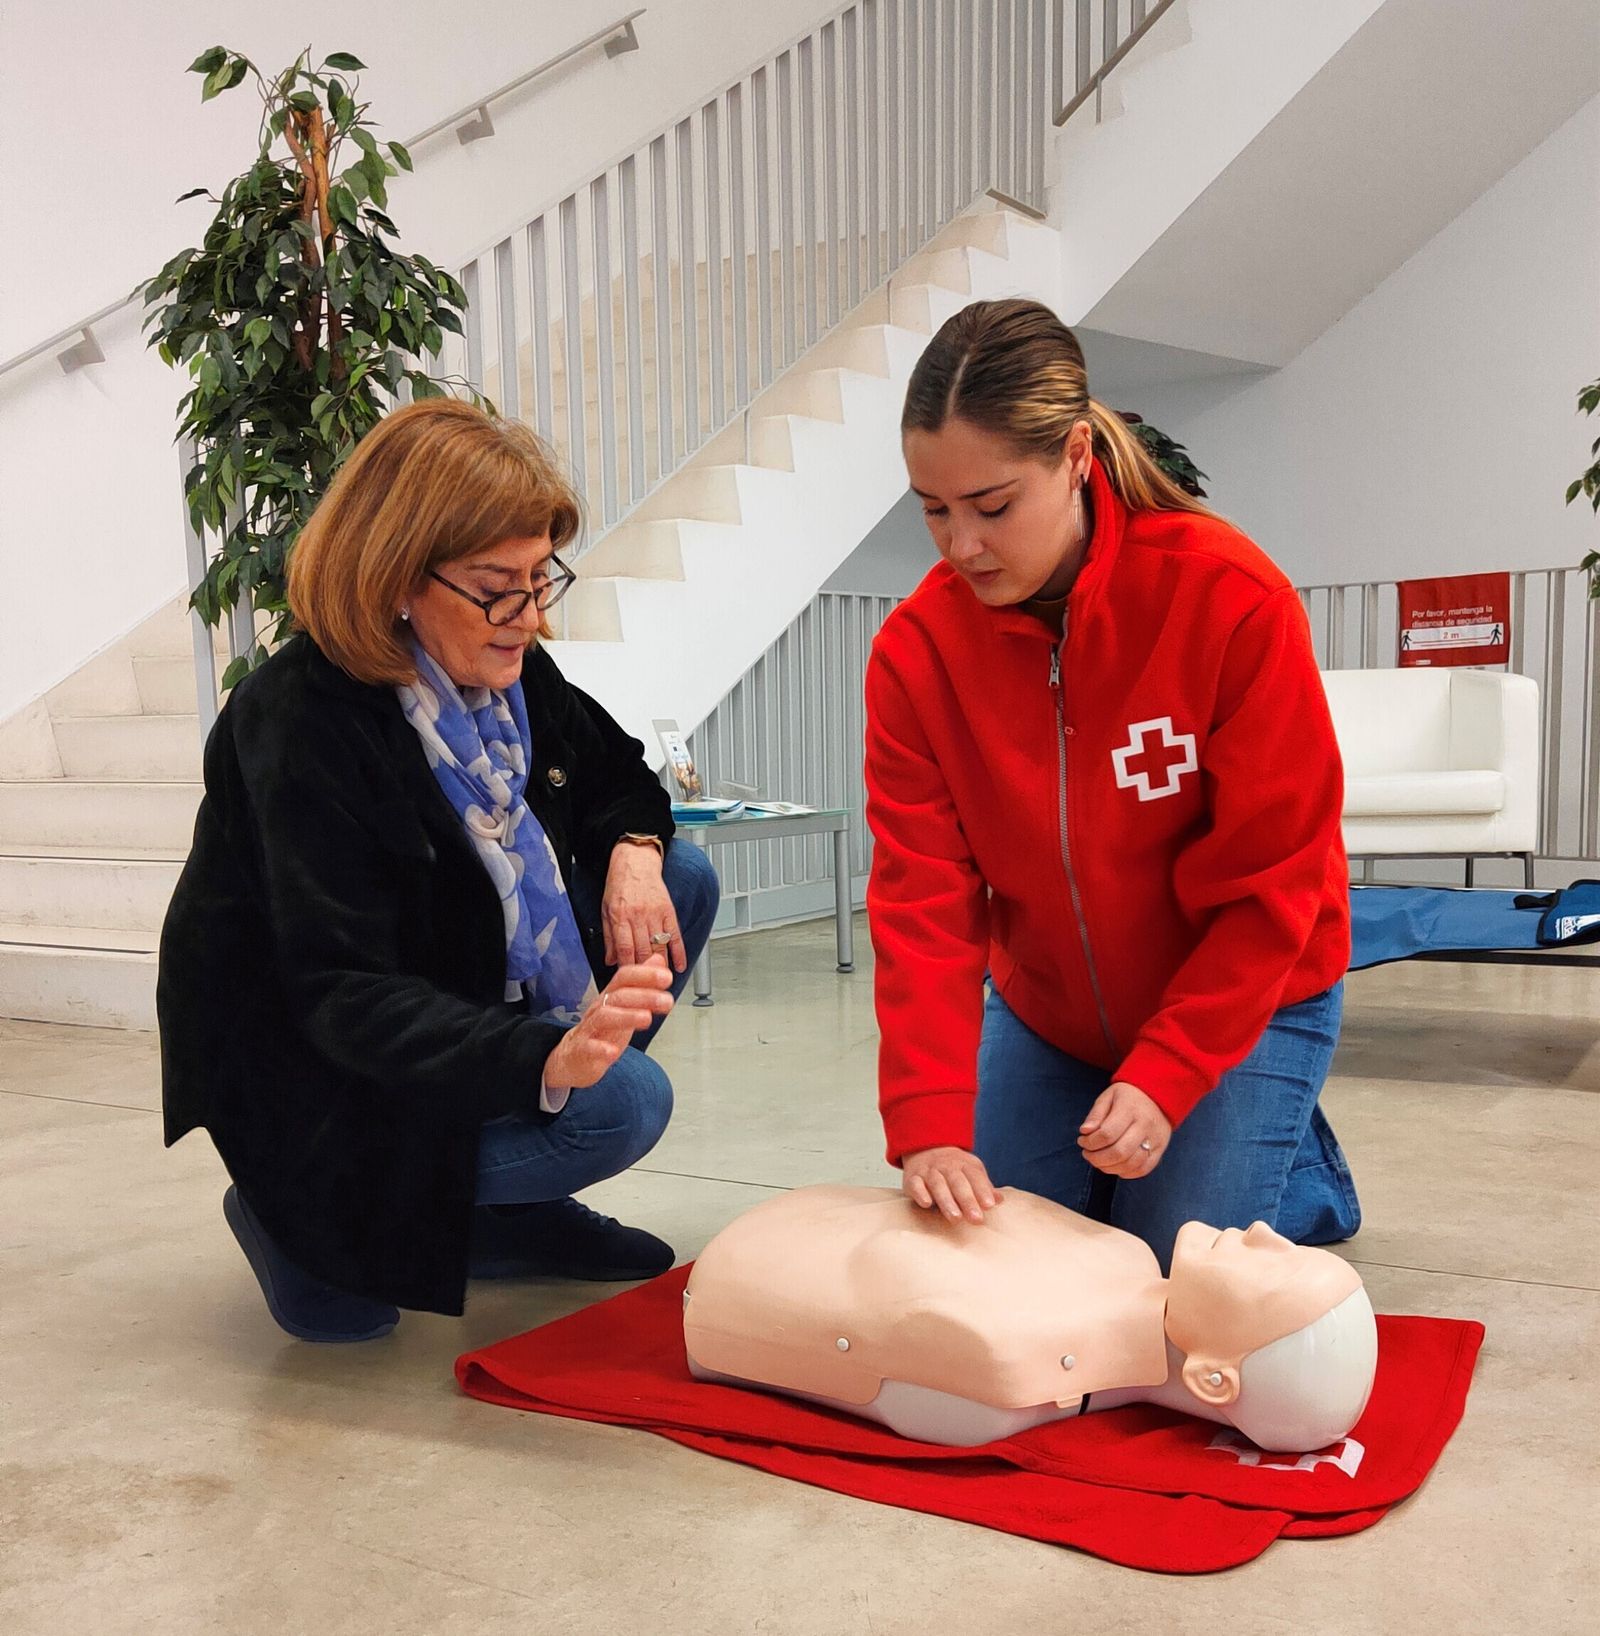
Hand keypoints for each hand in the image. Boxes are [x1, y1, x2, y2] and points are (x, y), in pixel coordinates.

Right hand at [544, 959, 673, 1090]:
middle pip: (619, 996)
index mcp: (611, 996)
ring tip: (646, 1019)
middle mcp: (599, 1008)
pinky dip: (601, 1049)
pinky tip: (613, 1052)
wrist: (574, 1056)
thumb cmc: (602, 1029)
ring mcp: (589, 1028)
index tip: (667, 977)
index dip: (645, 975)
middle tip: (666, 1000)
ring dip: (627, 1016)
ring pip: (605, 1016)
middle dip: (645, 996)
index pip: (625, 977)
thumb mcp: (625, 1005)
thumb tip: (658, 960)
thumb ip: (642, 983)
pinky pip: (589, 1047)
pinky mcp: (582, 1050)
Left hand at [602, 843, 685, 972]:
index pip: (625, 949)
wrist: (635, 861)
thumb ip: (608, 937)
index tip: (629, 984)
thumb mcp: (606, 910)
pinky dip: (679, 952)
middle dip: (644, 972)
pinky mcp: (668, 911)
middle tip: (646, 989)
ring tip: (661, 982)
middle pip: (643, 951)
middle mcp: (638, 916)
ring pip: (659, 946)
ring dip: (661, 966)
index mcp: (620, 917)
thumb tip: (610, 960)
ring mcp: (655, 914)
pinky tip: (680, 966)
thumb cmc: (619, 885)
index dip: (627, 969)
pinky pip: (675, 935)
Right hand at [901, 1146, 1003, 1222]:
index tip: (989, 1205)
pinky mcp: (912, 1178)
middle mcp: (946, 1166)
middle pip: (958, 1182)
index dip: (982, 1190)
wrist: (925, 1148)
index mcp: (964, 1164)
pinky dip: (920, 1193)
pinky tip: (927, 1204)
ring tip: (956, 1218)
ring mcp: (928, 1171)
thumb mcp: (971, 1172)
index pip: (975, 1176)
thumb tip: (1000, 1200)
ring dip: (947, 1201)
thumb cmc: (954, 1169)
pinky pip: (915, 1184)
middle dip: (967, 1200)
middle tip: (976, 1219)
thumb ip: (983, 1187)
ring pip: (938, 1184)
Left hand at [1077, 1081, 1171, 1177]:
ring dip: (1109, 1168)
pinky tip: (1114, 1166)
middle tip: (1087, 1154)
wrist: (1159, 1096)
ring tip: (1098, 1161)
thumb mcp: (1108, 1096)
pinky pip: (1143, 1169)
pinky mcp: (1161, 1150)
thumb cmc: (1128, 1097)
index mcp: (1130, 1109)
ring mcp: (1155, 1139)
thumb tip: (1085, 1131)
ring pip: (1130, 1164)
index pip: (1107, 1134)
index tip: (1082, 1141)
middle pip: (1119, 1152)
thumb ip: (1095, 1114)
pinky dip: (1125, 1172)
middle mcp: (1145, 1126)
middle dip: (1097, 1159)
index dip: (1090, 1143)